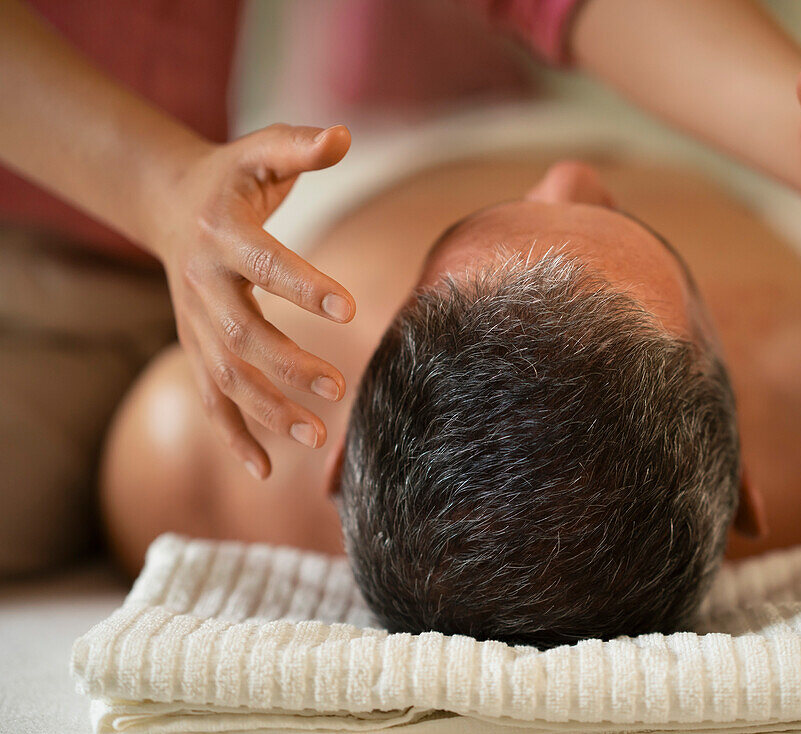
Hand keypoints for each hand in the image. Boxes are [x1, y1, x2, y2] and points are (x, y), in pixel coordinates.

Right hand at [150, 123, 354, 478]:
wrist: (170, 205)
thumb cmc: (233, 179)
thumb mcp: (260, 150)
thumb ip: (300, 146)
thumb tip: (344, 135)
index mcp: (222, 234)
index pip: (266, 264)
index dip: (305, 287)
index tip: (351, 309)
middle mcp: (202, 284)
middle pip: (242, 334)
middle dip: (288, 365)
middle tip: (339, 389)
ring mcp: (194, 323)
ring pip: (226, 377)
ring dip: (268, 411)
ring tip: (317, 439)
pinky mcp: (196, 348)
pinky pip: (210, 400)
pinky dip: (233, 437)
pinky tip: (265, 472)